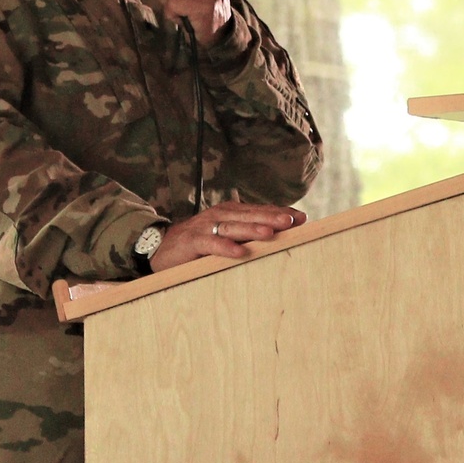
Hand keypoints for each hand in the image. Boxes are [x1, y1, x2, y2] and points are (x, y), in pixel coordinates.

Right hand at [150, 201, 306, 272]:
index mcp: (231, 212)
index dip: (280, 213)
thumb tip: (280, 236)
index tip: (303, 218)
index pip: (260, 210)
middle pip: (250, 214)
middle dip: (272, 217)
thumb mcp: (226, 235)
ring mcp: (206, 226)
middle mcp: (220, 214)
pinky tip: (240, 252)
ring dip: (252, 229)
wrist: (161, 247)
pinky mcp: (192, 241)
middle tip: (292, 222)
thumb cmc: (200, 243)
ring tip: (271, 233)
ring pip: (233, 226)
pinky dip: (225, 247)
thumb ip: (249, 233)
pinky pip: (211, 243)